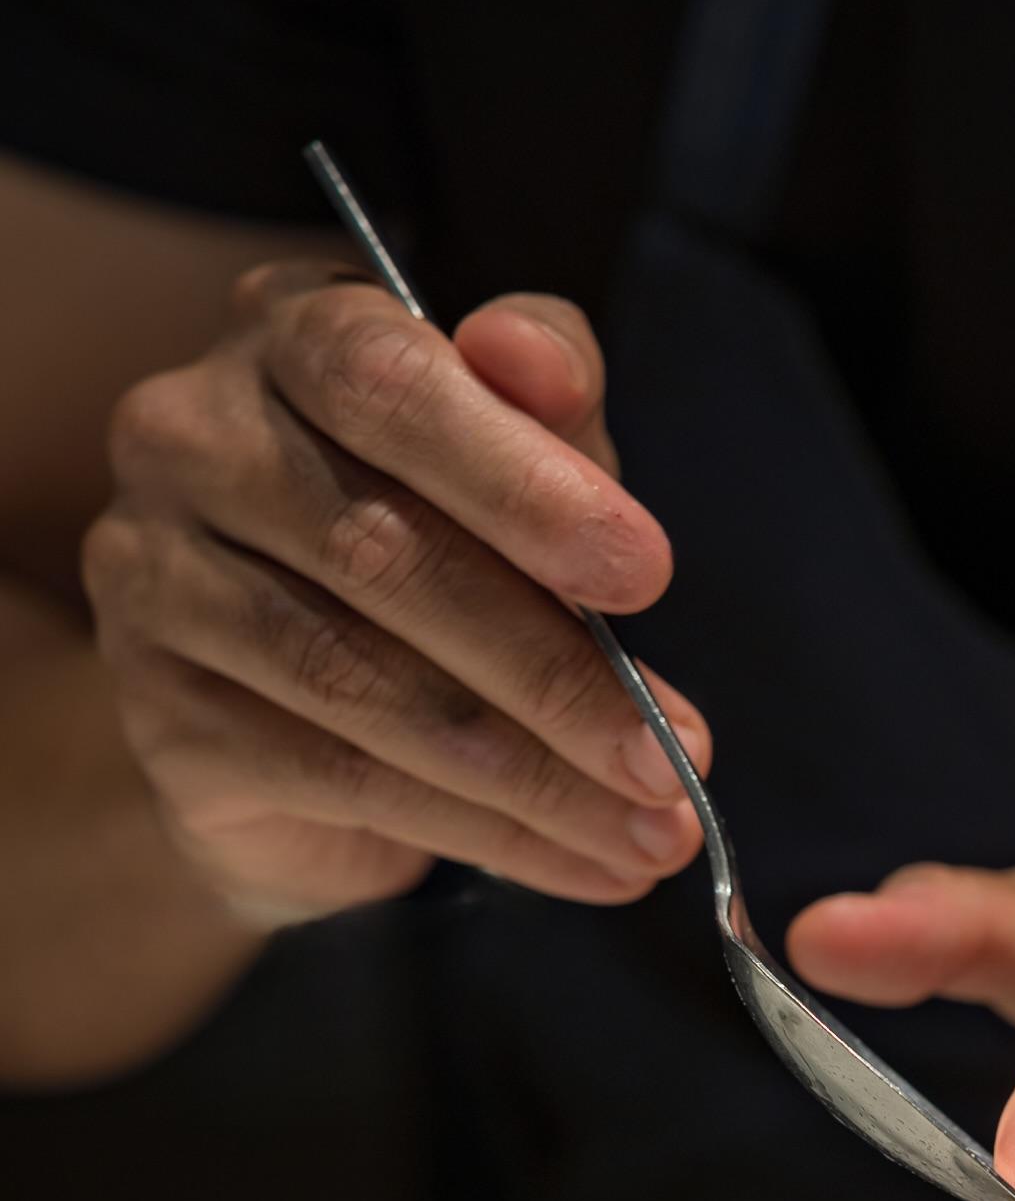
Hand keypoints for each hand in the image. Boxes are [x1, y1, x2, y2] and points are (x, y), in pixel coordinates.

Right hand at [81, 265, 710, 924]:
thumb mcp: (517, 468)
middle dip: (556, 671)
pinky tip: (585, 865)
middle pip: (384, 553)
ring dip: (537, 777)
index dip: (523, 482)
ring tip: (654, 830)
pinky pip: (340, 779)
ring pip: (363, 685)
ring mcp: (154, 577)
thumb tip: (542, 364)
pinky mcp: (162, 715)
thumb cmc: (426, 556)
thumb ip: (548, 411)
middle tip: (675, 755)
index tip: (646, 574)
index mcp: (287, 335)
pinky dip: (486, 833)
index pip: (389, 381)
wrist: (282, 727)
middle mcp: (192, 437)